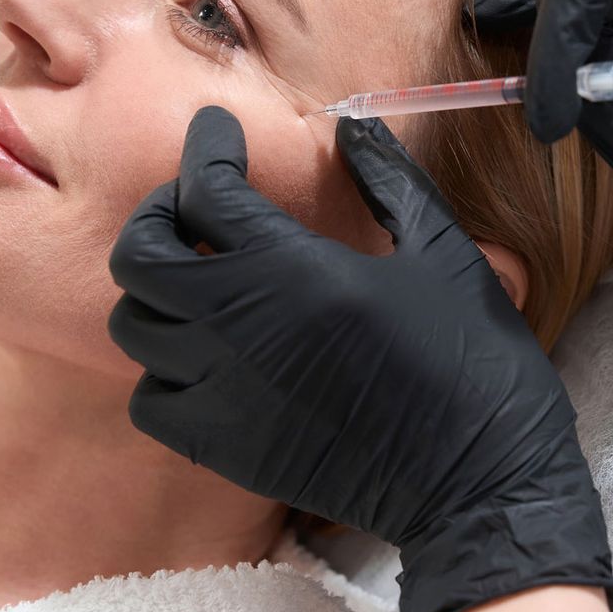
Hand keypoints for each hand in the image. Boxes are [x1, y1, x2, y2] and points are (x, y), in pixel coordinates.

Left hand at [107, 106, 612, 611]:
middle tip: (197, 211)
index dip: (206, 147)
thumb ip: (389, 184)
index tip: (217, 133)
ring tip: (202, 284)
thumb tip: (352, 127)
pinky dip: (162, 371)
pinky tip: (207, 358)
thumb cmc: (474, 363)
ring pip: (134, 325)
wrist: (478, 485)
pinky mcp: (223, 448)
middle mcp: (240, 327)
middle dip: (160, 217)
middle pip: (140, 254)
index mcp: (295, 268)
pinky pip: (149, 399)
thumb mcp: (445, 254)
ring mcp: (222, 392)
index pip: (207, 188)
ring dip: (158, 294)